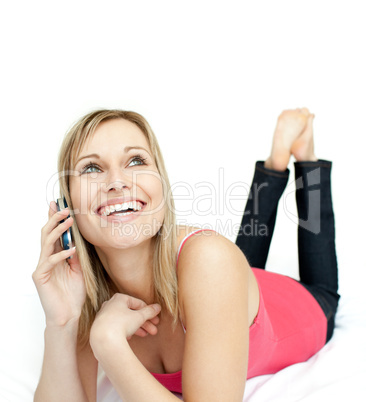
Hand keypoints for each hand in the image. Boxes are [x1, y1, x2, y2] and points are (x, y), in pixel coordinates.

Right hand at [32, 201, 85, 326]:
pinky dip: (61, 254)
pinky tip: (72, 250)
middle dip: (55, 219)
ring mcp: (42, 267)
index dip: (55, 219)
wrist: (69, 315)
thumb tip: (77, 240)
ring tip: (69, 221)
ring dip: (58, 231)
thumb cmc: (73, 294)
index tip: (60, 205)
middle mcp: (46, 259)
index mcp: (55, 256)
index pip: (54, 234)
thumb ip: (76, 256)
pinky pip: (50, 261)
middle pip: (47, 234)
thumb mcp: (79, 270)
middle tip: (65, 209)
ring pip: (46, 243)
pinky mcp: (40, 276)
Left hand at [89, 293, 160, 356]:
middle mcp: (110, 305)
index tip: (156, 320)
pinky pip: (115, 327)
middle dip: (144, 322)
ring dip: (136, 328)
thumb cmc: (121, 324)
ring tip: (145, 335)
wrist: (103, 340)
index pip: (138, 303)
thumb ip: (149, 311)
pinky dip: (124, 331)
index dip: (149, 312)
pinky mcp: (100, 327)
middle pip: (131, 313)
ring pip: (124, 321)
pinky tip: (130, 338)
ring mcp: (104, 316)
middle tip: (153, 331)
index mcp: (119, 298)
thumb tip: (158, 307)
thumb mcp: (139, 317)